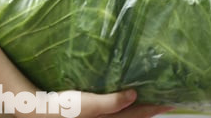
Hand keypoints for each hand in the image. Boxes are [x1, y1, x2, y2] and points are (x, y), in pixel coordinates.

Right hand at [23, 90, 168, 117]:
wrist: (39, 111)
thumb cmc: (63, 109)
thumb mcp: (88, 104)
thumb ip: (112, 101)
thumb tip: (134, 95)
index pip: (137, 114)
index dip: (154, 108)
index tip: (172, 102)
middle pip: (132, 117)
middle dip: (148, 110)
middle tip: (163, 100)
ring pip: (123, 115)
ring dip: (135, 109)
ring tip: (147, 98)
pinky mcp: (89, 114)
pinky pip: (111, 112)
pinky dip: (121, 106)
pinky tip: (122, 98)